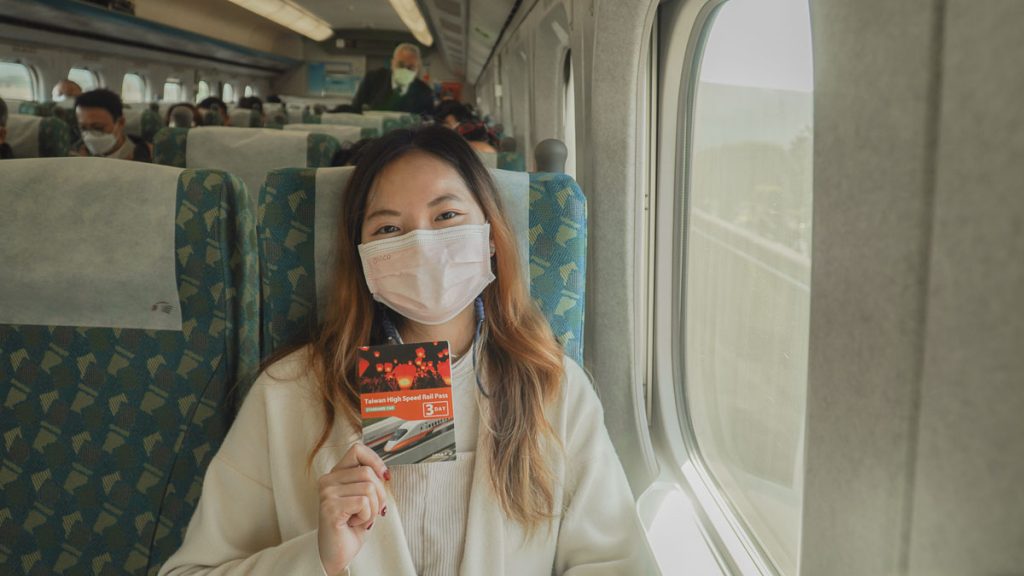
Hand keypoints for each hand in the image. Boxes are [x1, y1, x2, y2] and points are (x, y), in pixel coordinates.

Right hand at [317, 443, 389, 574]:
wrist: (338, 553)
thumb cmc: (352, 526)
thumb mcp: (364, 498)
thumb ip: (370, 481)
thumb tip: (384, 473)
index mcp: (336, 474)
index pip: (357, 450)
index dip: (375, 460)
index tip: (384, 476)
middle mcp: (328, 480)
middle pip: (368, 472)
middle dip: (379, 494)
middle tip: (372, 510)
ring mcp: (327, 493)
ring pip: (369, 488)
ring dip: (372, 508)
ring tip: (360, 518)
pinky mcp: (330, 507)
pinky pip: (363, 503)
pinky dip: (366, 516)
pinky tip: (354, 523)